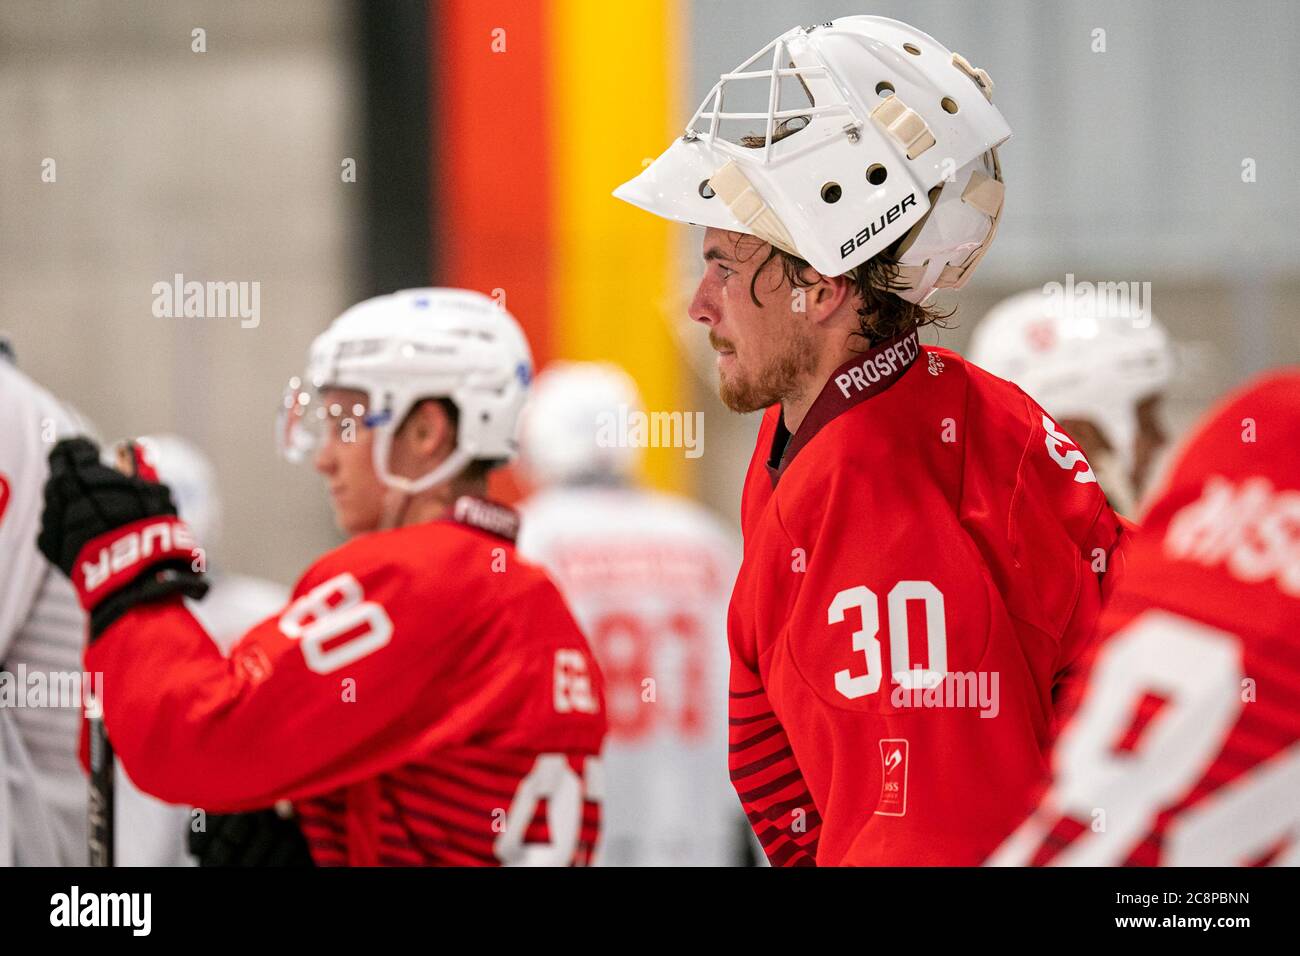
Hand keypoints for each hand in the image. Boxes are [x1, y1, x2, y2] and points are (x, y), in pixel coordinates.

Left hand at [38, 437, 207, 637]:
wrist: (132, 576)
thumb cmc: (151, 531)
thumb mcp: (156, 493)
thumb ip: (140, 473)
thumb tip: (134, 459)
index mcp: (86, 472)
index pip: (71, 449)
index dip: (82, 451)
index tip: (93, 455)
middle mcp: (62, 492)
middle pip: (60, 474)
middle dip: (76, 477)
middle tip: (94, 487)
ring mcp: (52, 518)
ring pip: (55, 502)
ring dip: (71, 504)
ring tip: (95, 517)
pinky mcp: (48, 544)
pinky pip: (53, 527)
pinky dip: (67, 528)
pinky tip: (87, 536)